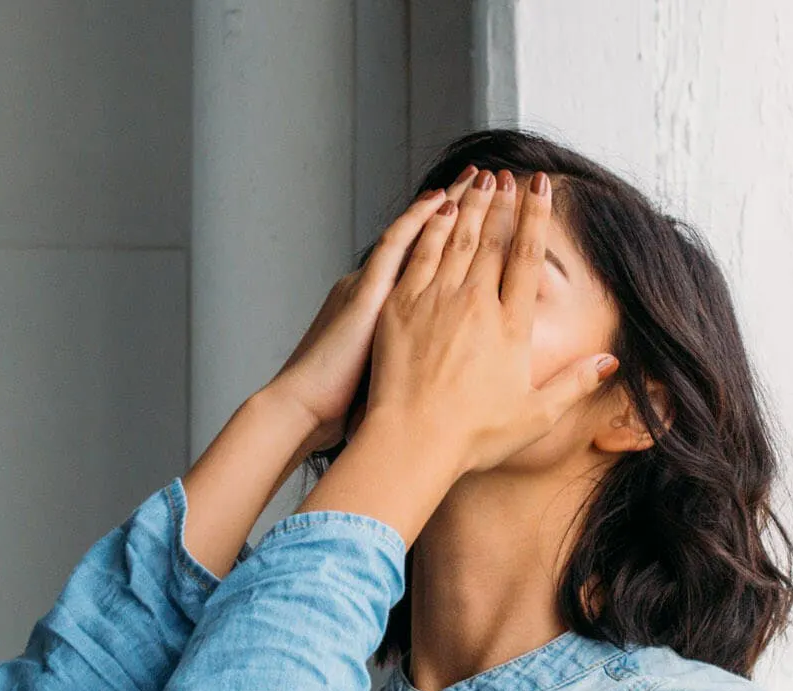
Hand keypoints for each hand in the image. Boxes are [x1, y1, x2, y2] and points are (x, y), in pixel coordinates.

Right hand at [264, 167, 481, 437]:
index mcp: (383, 311)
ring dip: (450, 205)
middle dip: (463, 212)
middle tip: (490, 182)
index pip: (427, 265)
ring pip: (417, 235)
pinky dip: (420, 221)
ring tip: (479, 178)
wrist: (303, 410)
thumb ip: (412, 364)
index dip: (456, 241)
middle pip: (429, 242)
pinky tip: (444, 200)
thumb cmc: (342, 409)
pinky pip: (395, 246)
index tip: (485, 220)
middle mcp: (375, 288)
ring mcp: (368, 286)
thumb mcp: (387, 382)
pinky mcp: (365, 293)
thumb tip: (445, 370)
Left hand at [364, 168, 617, 475]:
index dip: (535, 217)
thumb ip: (574, 384)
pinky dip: (430, 227)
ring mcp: (436, 303)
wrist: (414, 442)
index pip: (527, 258)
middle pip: (491, 240)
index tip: (540, 186)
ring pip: (456, 239)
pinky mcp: (400, 308)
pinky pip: (418, 255)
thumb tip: (610, 362)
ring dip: (468, 205)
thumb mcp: (536, 416)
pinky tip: (437, 208)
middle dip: (501, 202)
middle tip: (506, 174)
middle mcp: (476, 306)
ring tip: (477, 179)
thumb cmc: (474, 436)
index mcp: (511, 328)